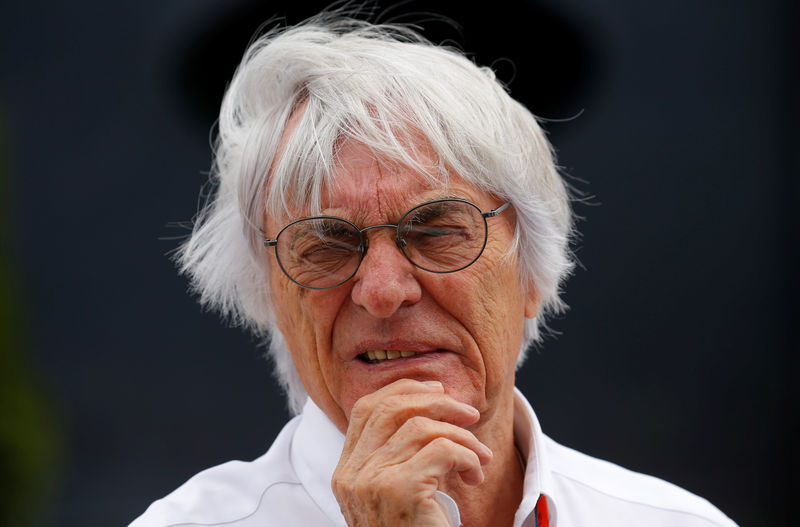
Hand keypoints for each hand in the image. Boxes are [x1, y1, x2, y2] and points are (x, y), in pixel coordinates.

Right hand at [331, 379, 492, 526]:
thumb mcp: (396, 494)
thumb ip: (399, 456)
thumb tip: (433, 400)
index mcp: (346, 472)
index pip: (366, 408)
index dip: (403, 390)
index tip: (437, 391)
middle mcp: (351, 475)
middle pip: (392, 408)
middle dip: (437, 402)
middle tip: (470, 414)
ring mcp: (371, 483)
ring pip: (422, 427)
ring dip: (463, 438)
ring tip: (480, 460)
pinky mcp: (399, 492)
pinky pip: (442, 451)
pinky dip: (468, 457)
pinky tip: (475, 478)